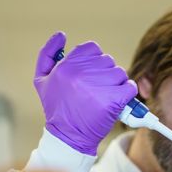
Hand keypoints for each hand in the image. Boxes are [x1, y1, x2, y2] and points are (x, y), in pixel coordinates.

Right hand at [33, 31, 136, 155]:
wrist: (68, 137)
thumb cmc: (56, 108)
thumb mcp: (42, 80)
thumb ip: (47, 54)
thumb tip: (61, 35)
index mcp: (66, 66)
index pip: (92, 48)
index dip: (93, 61)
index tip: (89, 75)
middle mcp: (82, 74)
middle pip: (107, 60)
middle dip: (104, 73)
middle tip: (95, 89)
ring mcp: (99, 87)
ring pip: (119, 72)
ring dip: (116, 83)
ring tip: (105, 96)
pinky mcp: (114, 100)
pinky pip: (130, 87)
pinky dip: (127, 93)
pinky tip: (117, 100)